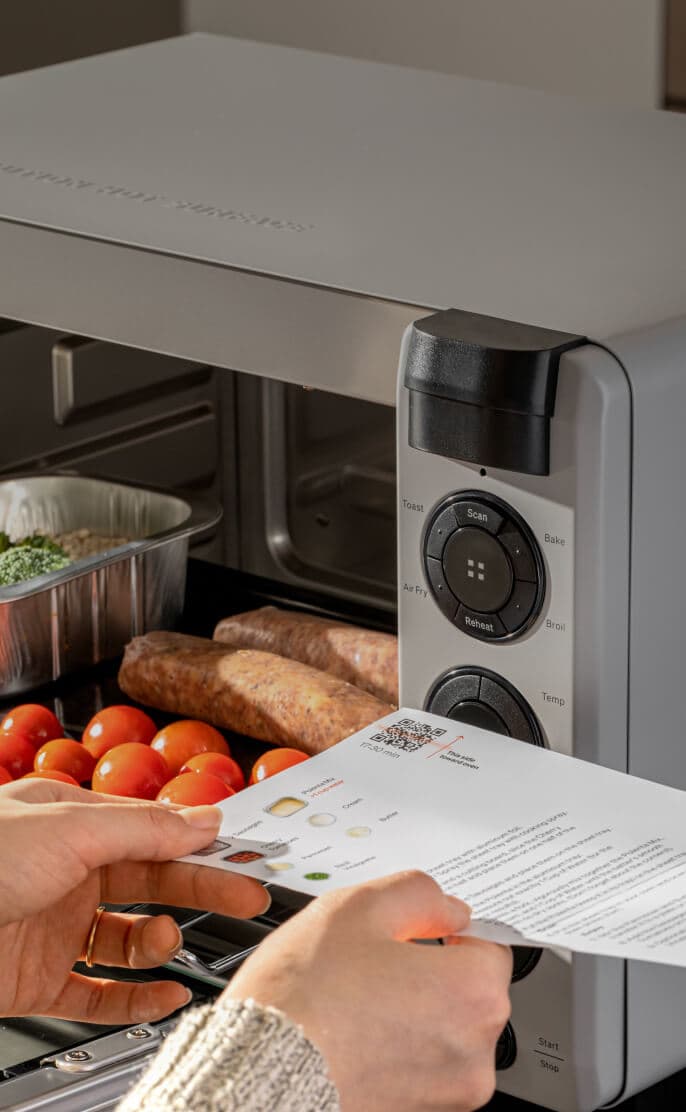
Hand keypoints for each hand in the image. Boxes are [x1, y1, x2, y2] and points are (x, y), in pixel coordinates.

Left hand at [0, 778, 268, 1024]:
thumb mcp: (70, 828)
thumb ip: (144, 827)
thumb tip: (203, 820)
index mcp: (71, 822)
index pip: (152, 830)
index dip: (199, 841)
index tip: (243, 852)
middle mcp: (65, 871)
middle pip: (149, 881)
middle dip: (200, 888)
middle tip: (247, 896)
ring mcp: (52, 927)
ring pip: (128, 938)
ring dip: (159, 942)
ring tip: (164, 941)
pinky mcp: (38, 981)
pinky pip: (100, 992)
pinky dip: (135, 996)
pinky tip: (164, 993)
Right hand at [227, 870, 511, 1111]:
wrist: (258, 1075)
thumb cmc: (303, 1000)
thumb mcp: (357, 908)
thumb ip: (418, 894)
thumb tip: (447, 906)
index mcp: (472, 992)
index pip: (490, 945)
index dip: (449, 931)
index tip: (420, 933)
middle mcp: (474, 1054)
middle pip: (470, 993)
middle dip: (431, 974)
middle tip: (376, 964)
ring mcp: (448, 1095)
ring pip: (444, 1034)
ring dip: (415, 1016)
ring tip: (357, 1002)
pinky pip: (421, 1071)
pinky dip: (397, 1053)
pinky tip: (354, 1036)